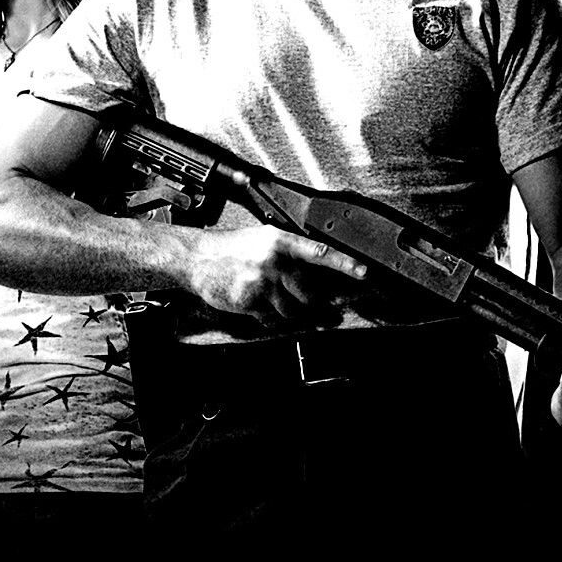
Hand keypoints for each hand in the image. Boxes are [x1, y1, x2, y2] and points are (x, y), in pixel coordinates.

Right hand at [183, 223, 368, 327]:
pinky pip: (272, 321)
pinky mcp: (249, 301)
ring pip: (293, 311)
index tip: (364, 273)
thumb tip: (321, 274)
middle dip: (316, 304)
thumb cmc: (233, 249)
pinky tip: (262, 307)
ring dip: (292, 314)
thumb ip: (291, 254)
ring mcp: (262, 282)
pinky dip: (272, 320)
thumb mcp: (264, 240)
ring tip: (280, 303)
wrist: (197, 258)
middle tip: (323, 309)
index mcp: (282, 241)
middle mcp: (274, 260)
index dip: (345, 264)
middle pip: (310, 294)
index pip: (321, 253)